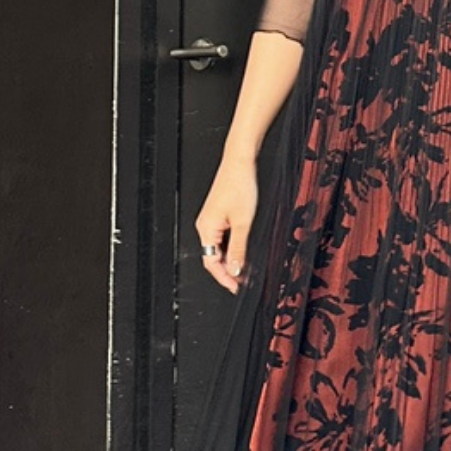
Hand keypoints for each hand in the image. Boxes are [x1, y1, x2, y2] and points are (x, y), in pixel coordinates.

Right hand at [195, 158, 257, 292]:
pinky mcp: (219, 215)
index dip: (224, 278)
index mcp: (206, 229)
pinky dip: (232, 248)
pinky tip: (242, 252)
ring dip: (230, 260)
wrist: (240, 162)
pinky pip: (222, 238)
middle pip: (213, 257)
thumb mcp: (244, 222)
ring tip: (245, 270)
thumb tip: (235, 270)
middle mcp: (205, 226)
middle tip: (243, 283)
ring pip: (218, 248)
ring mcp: (211, 220)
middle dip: (227, 271)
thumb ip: (239, 248)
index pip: (211, 263)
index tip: (236, 288)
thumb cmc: (240, 186)